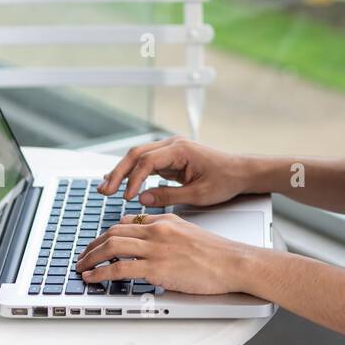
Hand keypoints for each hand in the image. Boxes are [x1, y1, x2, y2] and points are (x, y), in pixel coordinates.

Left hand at [75, 213, 256, 295]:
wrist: (232, 262)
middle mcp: (157, 230)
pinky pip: (120, 268)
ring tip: (82, 267)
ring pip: (112, 246)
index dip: (107, 233)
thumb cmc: (216, 253)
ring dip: (91, 257)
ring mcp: (156, 248)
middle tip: (84, 255)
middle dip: (93, 244)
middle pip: (113, 232)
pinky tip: (93, 277)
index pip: (126, 221)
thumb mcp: (188, 232)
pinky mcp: (157, 268)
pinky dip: (101, 273)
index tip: (99, 243)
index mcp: (165, 220)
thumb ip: (166, 233)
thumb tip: (149, 242)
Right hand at [97, 136, 254, 206]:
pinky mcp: (171, 158)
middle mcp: (173, 144)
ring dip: (122, 172)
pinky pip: (147, 163)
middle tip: (104, 191)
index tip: (126, 197)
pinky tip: (121, 183)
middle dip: (118, 172)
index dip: (133, 179)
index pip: (147, 161)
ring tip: (106, 188)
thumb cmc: (225, 180)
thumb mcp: (198, 194)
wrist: (241, 172)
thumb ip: (168, 196)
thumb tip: (142, 199)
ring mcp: (171, 149)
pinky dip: (133, 173)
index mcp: (180, 149)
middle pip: (136, 154)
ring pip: (138, 157)